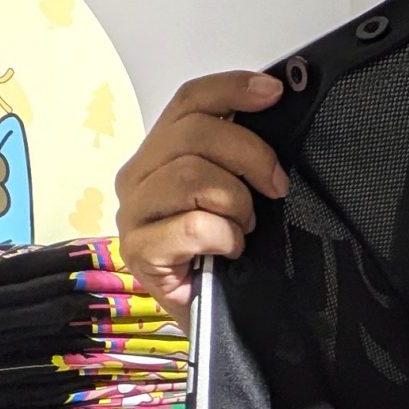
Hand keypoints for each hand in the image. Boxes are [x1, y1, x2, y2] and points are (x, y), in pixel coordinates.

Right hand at [117, 71, 289, 322]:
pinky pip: (192, 225)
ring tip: (245, 225)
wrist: (214, 320)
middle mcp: (137, 176)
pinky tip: (230, 250)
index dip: (232, 88)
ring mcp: (132, 214)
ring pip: (191, 174)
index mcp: (160, 152)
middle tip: (275, 186)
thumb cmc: (223, 255)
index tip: (274, 94)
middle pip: (194, 132)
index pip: (189, 101)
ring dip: (236, 201)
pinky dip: (225, 235)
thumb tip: (275, 107)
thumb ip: (239, 153)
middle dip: (249, 155)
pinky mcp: (138, 251)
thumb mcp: (236, 192)